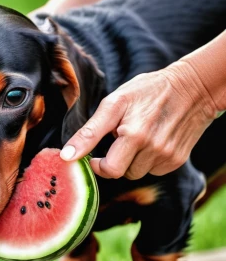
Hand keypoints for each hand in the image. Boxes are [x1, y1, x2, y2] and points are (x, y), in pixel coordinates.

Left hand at [60, 61, 217, 178]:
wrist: (193, 87)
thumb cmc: (147, 91)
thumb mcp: (114, 103)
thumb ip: (89, 132)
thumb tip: (66, 156)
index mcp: (135, 134)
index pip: (109, 170)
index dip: (97, 165)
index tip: (94, 156)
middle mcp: (153, 148)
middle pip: (122, 173)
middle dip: (113, 162)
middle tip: (116, 142)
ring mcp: (168, 156)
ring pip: (137, 173)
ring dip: (131, 160)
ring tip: (135, 137)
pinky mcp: (177, 160)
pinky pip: (153, 170)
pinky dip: (147, 160)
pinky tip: (150, 141)